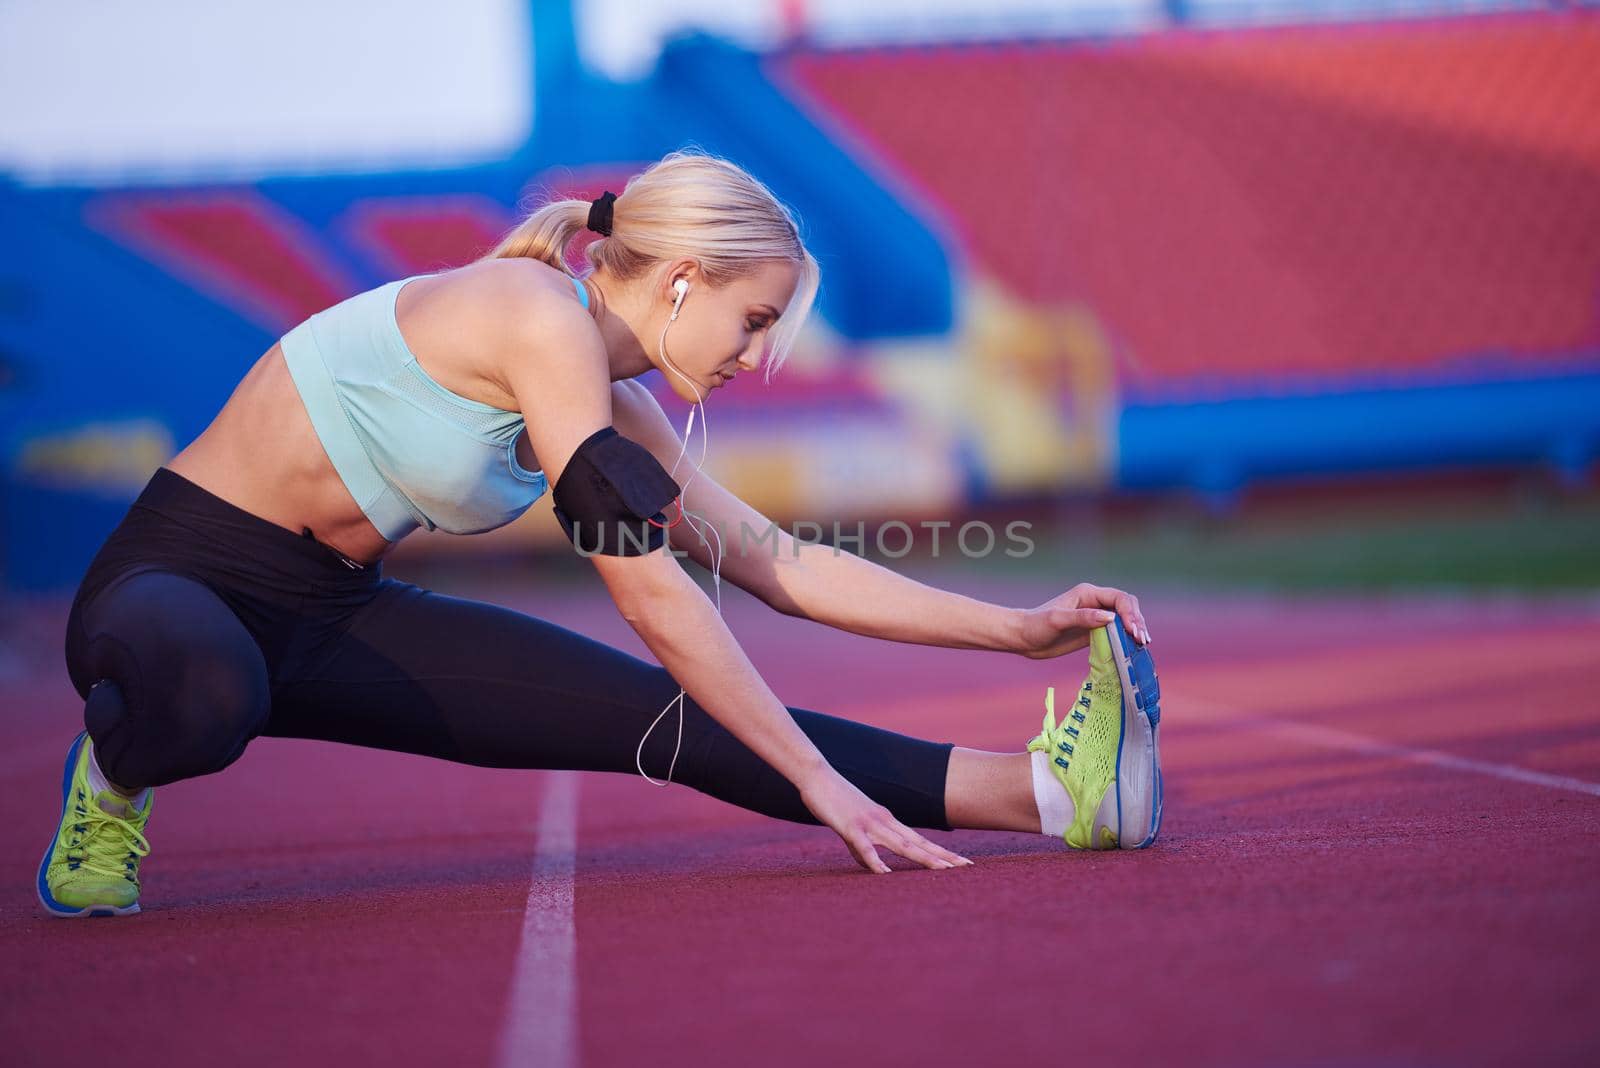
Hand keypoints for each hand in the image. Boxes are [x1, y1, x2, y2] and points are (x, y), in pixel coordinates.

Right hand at [798, 767, 973, 874]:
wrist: (817, 775)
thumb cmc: (835, 800)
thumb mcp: (854, 829)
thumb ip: (864, 849)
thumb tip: (872, 867)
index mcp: (888, 822)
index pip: (921, 840)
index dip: (942, 852)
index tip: (963, 863)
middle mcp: (885, 822)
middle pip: (919, 843)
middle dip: (944, 857)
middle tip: (968, 867)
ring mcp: (869, 823)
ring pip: (902, 844)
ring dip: (924, 858)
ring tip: (943, 871)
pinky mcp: (850, 826)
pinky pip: (865, 847)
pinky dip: (876, 861)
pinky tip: (885, 873)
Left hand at [1014, 582, 1148, 660]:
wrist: (1023, 638)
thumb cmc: (1036, 626)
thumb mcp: (1057, 621)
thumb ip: (1083, 618)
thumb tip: (1110, 618)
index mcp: (1088, 593)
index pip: (1119, 598)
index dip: (1130, 613)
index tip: (1133, 631)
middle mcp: (1095, 602)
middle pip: (1127, 606)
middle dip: (1137, 621)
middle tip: (1142, 640)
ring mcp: (1096, 617)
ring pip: (1124, 619)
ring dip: (1135, 630)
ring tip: (1143, 644)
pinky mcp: (1094, 631)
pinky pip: (1116, 632)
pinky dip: (1127, 639)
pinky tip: (1134, 649)